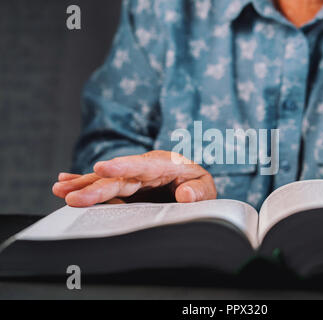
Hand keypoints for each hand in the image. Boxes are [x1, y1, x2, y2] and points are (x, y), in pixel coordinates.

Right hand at [52, 151, 216, 206]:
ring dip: (83, 184)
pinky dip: (85, 182)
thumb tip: (185, 195)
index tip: (101, 168)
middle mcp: (144, 168)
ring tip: (60, 188)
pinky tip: (65, 181)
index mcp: (164, 165)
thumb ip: (198, 191)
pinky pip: (104, 184)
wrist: (193, 185)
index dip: (121, 167)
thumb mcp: (206, 188)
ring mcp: (134, 177)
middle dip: (94, 185)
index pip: (142, 166)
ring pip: (106, 180)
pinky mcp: (127, 186)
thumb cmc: (198, 185)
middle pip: (118, 177)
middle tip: (71, 195)